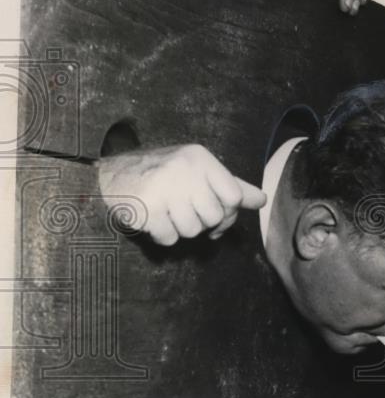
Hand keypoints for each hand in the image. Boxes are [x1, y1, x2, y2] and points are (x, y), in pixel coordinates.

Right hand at [98, 144, 265, 244]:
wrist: (110, 176)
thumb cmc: (163, 174)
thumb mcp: (197, 171)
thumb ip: (230, 186)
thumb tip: (262, 200)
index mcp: (200, 158)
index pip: (235, 196)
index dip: (229, 212)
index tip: (218, 213)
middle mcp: (184, 169)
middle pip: (215, 216)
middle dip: (203, 222)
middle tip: (185, 211)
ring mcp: (164, 188)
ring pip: (193, 230)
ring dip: (182, 229)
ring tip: (168, 212)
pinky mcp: (145, 209)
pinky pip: (170, 239)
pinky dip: (164, 236)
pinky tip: (155, 220)